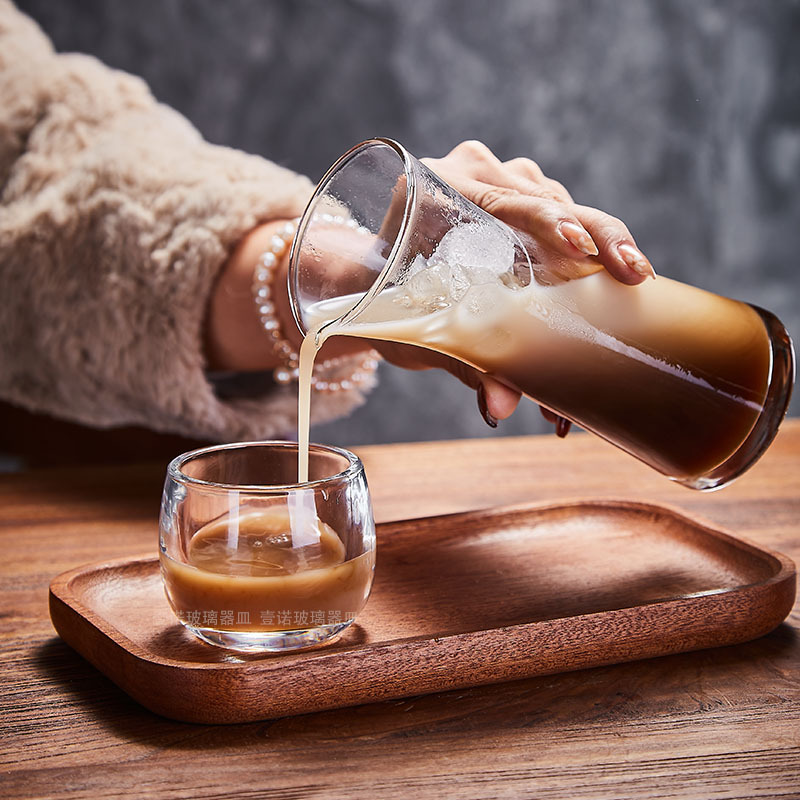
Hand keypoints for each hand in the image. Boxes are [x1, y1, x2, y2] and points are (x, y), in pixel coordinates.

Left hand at [384, 140, 655, 430]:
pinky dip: (590, 254)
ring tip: (630, 288)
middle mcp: (477, 173)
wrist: (370, 275)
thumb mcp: (414, 329)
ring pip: (568, 209)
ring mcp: (505, 181)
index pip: (505, 199)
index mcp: (438, 185)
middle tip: (635, 277)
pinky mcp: (526, 199)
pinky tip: (613, 281)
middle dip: (599, 241)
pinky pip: (568, 218)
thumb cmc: (379, 298)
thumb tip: (501, 405)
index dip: (549, 220)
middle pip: (551, 200)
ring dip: (599, 255)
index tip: (580, 249)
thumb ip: (461, 362)